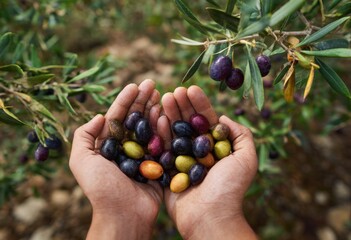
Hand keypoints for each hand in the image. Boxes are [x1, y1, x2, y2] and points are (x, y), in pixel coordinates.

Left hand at [69, 79, 161, 239]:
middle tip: (152, 84)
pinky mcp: (157, 163)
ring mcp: (142, 154)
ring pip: (149, 126)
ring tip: (161, 94)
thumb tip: (99, 116)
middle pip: (135, 118)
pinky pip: (162, 141)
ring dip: (154, 109)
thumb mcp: (81, 161)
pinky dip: (165, 127)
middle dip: (142, 100)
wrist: (124, 214)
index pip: (117, 116)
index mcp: (108, 145)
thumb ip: (83, 136)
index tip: (134, 85)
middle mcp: (125, 147)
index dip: (125, 99)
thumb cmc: (101, 188)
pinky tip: (168, 113)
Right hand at [159, 86, 257, 238]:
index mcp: (215, 148)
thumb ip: (241, 135)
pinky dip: (159, 132)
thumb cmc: (230, 188)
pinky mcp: (167, 169)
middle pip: (188, 123)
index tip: (192, 89)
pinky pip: (162, 148)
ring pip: (174, 132)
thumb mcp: (246, 158)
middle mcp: (197, 151)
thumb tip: (223, 118)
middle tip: (175, 91)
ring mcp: (181, 159)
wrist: (210, 216)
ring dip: (169, 114)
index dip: (199, 104)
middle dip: (182, 106)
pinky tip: (156, 116)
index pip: (206, 120)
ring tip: (164, 98)